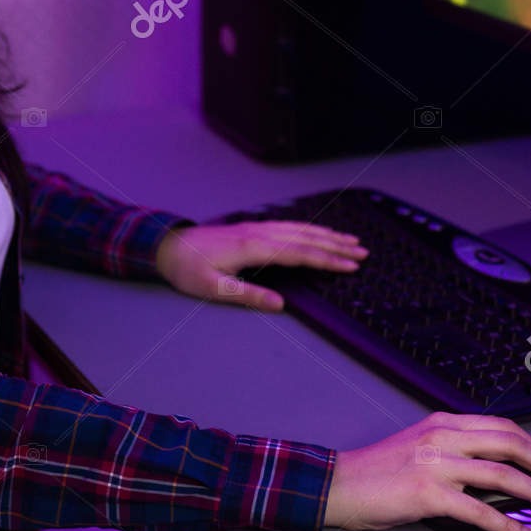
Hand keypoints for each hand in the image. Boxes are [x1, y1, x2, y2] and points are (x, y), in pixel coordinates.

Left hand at [153, 220, 367, 310]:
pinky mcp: (252, 228)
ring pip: (299, 229)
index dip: (327, 259)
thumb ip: (248, 295)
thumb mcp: (213, 288)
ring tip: (350, 240)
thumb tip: (281, 304)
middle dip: (336, 245)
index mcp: (253, 247)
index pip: (299, 253)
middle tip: (363, 252)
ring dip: (326, 234)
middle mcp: (259, 233)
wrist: (168, 246)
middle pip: (306, 237)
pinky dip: (309, 228)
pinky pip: (288, 225)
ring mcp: (256, 228)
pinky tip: (317, 231)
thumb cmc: (188, 269)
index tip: (351, 265)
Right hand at [322, 411, 530, 530]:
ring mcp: (436, 464)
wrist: (341, 484)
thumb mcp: (420, 445)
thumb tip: (498, 469)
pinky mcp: (429, 493)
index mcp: (442, 422)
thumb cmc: (378, 470)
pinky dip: (509, 526)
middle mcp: (442, 437)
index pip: (502, 426)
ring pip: (502, 474)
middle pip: (510, 443)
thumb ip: (455, 448)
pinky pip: (481, 510)